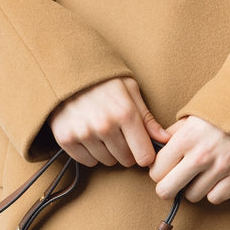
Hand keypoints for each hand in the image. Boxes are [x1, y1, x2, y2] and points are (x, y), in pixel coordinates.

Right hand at [49, 77, 168, 167]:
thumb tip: (165, 140)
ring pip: (107, 161)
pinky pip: (88, 161)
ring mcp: (83, 133)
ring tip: (102, 130)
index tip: (140, 147)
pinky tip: (89, 135)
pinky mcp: (66, 138)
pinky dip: (90, 153)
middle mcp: (104, 125)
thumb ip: (147, 118)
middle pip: (126, 160)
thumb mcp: (130, 90)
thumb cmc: (103, 79)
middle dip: (126, 151)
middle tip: (119, 133)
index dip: (144, 153)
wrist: (65, 68)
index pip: (144, 156)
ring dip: (108, 151)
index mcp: (125, 113)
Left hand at [148, 116, 229, 203]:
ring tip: (199, 175)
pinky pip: (215, 198)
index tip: (164, 168)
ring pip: (192, 196)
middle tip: (173, 182)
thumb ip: (172, 135)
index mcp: (186, 138)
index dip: (158, 171)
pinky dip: (213, 192)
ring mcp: (221, 167)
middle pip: (167, 190)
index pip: (156, 171)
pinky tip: (215, 179)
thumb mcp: (192, 116)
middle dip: (167, 187)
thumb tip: (155, 152)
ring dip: (192, 188)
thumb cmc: (220, 111)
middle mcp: (201, 156)